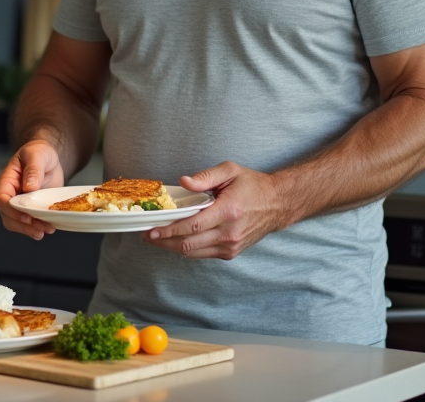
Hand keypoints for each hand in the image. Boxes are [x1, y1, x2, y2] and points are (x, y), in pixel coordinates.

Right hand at [0, 140, 63, 239]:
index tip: (26, 216)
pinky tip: (48, 228)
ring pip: (17, 223)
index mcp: (7, 180)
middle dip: (23, 225)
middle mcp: (11, 194)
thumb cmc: (39, 152)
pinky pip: (29, 223)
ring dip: (30, 230)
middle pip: (8, 216)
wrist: (49, 158)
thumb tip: (29, 186)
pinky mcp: (31, 209)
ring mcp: (20, 203)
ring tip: (46, 230)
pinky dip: (37, 228)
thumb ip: (33, 169)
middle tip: (40, 229)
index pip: (2, 199)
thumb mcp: (37, 155)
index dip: (11, 211)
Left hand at [145, 161, 290, 259]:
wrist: (277, 204)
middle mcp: (229, 233)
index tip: (151, 230)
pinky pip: (203, 254)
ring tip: (157, 239)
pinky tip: (177, 240)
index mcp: (228, 211)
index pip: (191, 226)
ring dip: (172, 247)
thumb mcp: (230, 171)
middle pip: (188, 244)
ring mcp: (231, 246)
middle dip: (164, 241)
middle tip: (147, 236)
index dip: (168, 230)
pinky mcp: (231, 252)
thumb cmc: (253, 185)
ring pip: (193, 252)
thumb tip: (183, 182)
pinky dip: (187, 248)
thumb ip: (205, 177)